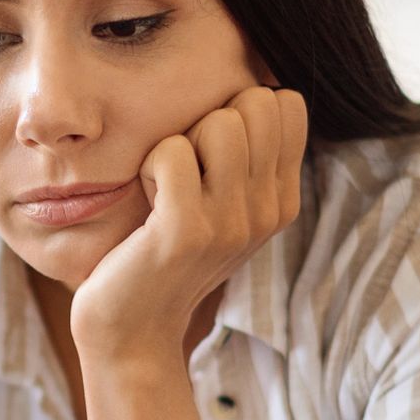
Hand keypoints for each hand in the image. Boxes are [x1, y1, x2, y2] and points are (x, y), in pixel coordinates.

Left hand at [70, 85, 307, 359]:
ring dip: (180, 142)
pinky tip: (147, 201)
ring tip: (166, 187)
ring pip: (220, 122)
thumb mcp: (221, 208)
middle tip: (184, 170)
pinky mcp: (187, 232)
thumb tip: (253, 88)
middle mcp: (268, 211)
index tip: (210, 154)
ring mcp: (231, 223)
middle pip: (256, 103)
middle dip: (210, 119)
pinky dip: (149, 166)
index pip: (286, 103)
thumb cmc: (164, 255)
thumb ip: (244, 159)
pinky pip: (172, 151)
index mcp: (281, 200)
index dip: (240, 109)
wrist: (132, 331)